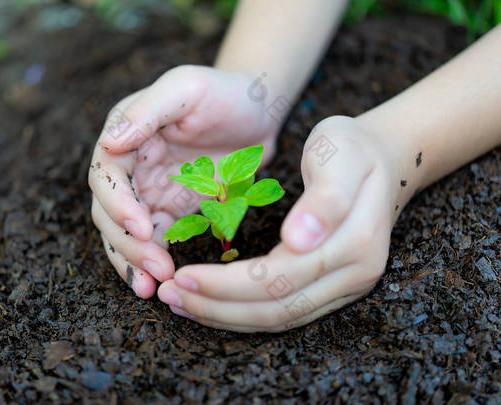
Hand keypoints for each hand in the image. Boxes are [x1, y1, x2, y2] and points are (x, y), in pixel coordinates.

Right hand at [89, 65, 280, 298]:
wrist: (260, 112)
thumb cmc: (225, 93)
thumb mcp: (187, 88)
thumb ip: (147, 112)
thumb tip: (109, 143)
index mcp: (126, 133)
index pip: (106, 175)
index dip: (117, 204)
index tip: (143, 227)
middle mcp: (130, 165)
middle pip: (110, 211)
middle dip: (127, 242)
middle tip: (156, 268)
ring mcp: (149, 190)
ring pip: (125, 233)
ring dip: (134, 261)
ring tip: (153, 287)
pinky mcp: (171, 210)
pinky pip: (153, 241)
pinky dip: (151, 261)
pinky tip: (160, 282)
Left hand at [157, 116, 402, 331]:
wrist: (384, 160)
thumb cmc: (353, 148)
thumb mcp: (339, 152)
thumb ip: (325, 196)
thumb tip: (300, 241)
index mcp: (355, 242)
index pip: (279, 277)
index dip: (227, 283)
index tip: (182, 275)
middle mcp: (356, 275)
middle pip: (277, 308)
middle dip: (217, 306)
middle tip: (168, 294)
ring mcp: (348, 287)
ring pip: (279, 318)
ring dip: (225, 316)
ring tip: (180, 303)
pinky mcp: (334, 289)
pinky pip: (285, 312)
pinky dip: (243, 313)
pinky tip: (211, 303)